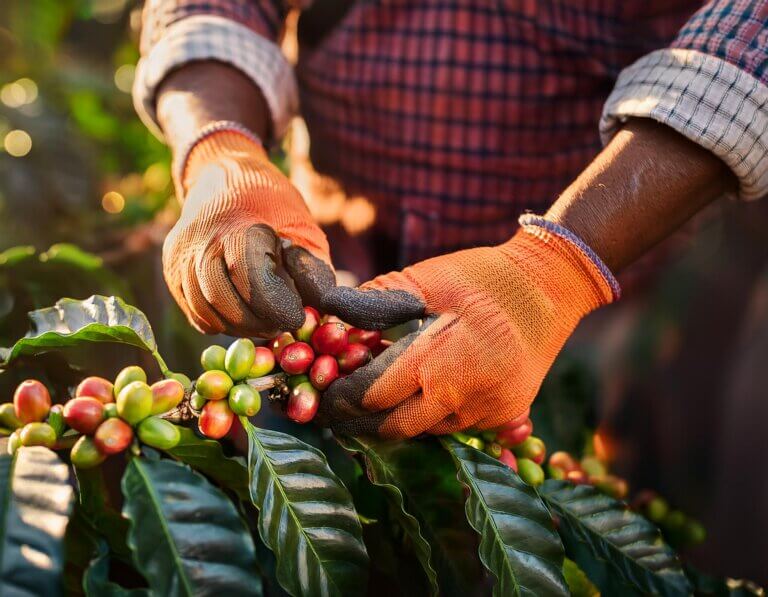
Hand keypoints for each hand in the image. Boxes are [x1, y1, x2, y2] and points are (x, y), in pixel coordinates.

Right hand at [163, 130, 334, 335]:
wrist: (223, 178)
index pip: (250, 278)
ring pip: (207, 312)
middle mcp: (200, 243)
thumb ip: (311, 269)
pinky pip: (196, 313)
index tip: (297, 317)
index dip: (276, 306)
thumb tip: (318, 307)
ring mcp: (180, 258)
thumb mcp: (302, 228)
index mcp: (236, 227)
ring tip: (266, 322)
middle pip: (223, 299)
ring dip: (240, 327)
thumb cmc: (271, 206)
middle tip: (282, 325)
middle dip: (258, 321)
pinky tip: (244, 315)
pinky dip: (222, 323)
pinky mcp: (172, 272)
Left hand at [319, 220, 616, 437]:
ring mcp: (488, 412)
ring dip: (397, 420)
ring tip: (373, 403)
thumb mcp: (424, 278)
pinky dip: (431, 415)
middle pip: (394, 428)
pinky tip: (419, 396)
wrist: (552, 285)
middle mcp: (462, 398)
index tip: (322, 394)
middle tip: (336, 411)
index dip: (340, 399)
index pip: (372, 397)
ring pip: (426, 432)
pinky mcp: (505, 415)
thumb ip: (375, 302)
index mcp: (437, 362)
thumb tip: (328, 314)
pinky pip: (456, 426)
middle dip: (360, 423)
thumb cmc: (482, 277)